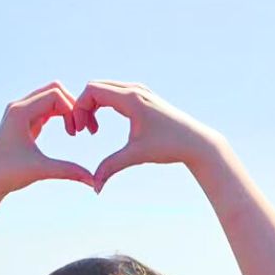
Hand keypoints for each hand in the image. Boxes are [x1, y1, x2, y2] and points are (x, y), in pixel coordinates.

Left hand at [0, 81, 94, 196]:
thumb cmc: (9, 175)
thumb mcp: (41, 171)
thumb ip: (68, 172)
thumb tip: (93, 182)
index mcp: (20, 112)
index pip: (55, 95)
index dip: (71, 110)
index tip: (77, 132)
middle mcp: (19, 106)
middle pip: (54, 89)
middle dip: (71, 106)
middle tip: (81, 128)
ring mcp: (20, 111)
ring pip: (50, 97)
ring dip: (66, 110)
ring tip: (75, 131)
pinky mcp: (23, 120)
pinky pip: (46, 108)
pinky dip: (59, 115)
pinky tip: (68, 131)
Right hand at [71, 80, 221, 192]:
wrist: (195, 141)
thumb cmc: (169, 146)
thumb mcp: (137, 156)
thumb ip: (112, 167)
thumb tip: (95, 187)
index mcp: (131, 98)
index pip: (92, 90)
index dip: (79, 108)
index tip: (79, 131)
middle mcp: (134, 89)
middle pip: (95, 87)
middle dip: (83, 107)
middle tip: (82, 131)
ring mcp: (139, 90)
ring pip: (104, 89)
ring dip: (93, 107)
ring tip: (92, 131)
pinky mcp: (142, 96)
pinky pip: (114, 93)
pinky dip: (103, 106)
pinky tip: (102, 126)